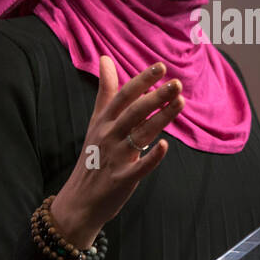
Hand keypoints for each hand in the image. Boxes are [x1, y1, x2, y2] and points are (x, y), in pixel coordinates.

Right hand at [50, 56, 181, 247]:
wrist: (78, 201)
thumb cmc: (92, 156)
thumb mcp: (96, 122)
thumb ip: (105, 92)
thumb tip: (105, 58)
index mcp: (103, 121)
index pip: (123, 96)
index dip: (142, 81)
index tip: (161, 67)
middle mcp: (108, 136)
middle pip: (134, 112)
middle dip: (156, 97)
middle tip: (177, 83)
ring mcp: (114, 158)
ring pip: (140, 134)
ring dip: (161, 118)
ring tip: (181, 103)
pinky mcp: (121, 180)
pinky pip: (138, 167)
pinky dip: (151, 158)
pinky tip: (164, 145)